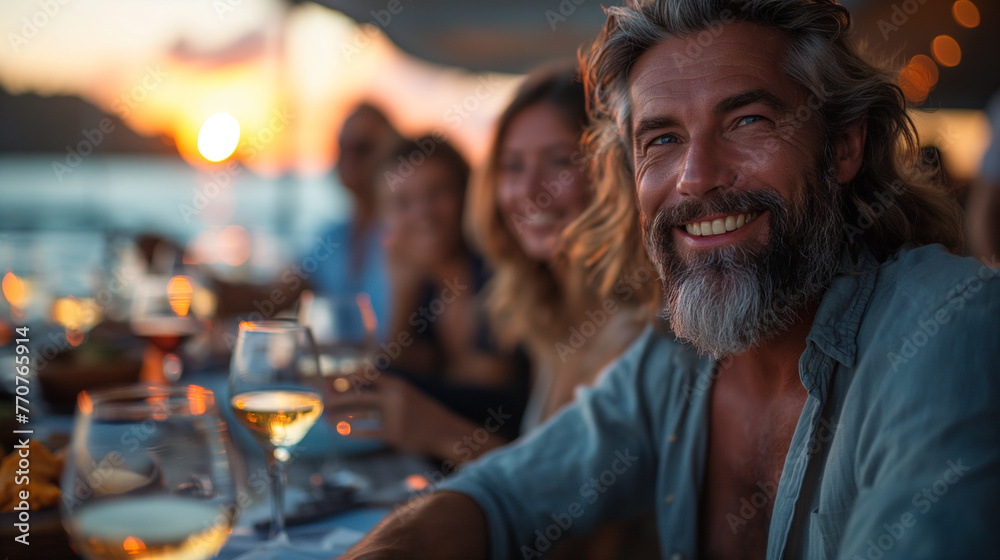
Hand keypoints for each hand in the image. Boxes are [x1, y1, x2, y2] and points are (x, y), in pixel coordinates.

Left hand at [325, 373, 498, 461]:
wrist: (445, 431)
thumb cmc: (422, 413)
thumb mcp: (407, 395)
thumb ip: (384, 392)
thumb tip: (354, 391)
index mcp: (397, 384)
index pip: (365, 374)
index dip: (345, 375)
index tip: (329, 377)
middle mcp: (394, 397)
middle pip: (358, 396)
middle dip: (337, 398)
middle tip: (322, 400)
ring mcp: (394, 416)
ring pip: (360, 415)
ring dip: (341, 416)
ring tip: (327, 417)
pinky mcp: (394, 434)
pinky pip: (368, 432)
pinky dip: (352, 430)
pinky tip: (341, 430)